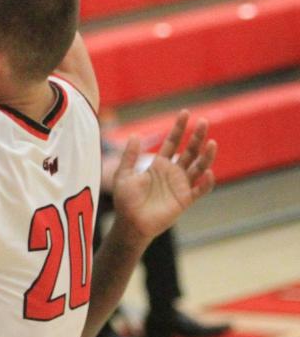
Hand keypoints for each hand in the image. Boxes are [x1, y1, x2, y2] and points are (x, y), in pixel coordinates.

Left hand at [111, 110, 216, 242]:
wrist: (130, 223)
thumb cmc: (126, 200)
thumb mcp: (123, 174)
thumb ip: (129, 156)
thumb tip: (135, 135)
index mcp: (159, 165)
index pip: (173, 142)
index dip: (179, 128)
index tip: (185, 113)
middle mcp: (173, 172)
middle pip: (189, 151)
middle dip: (197, 136)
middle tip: (204, 121)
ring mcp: (181, 185)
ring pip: (199, 167)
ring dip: (206, 156)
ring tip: (211, 143)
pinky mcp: (185, 199)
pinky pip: (199, 189)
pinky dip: (206, 182)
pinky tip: (207, 172)